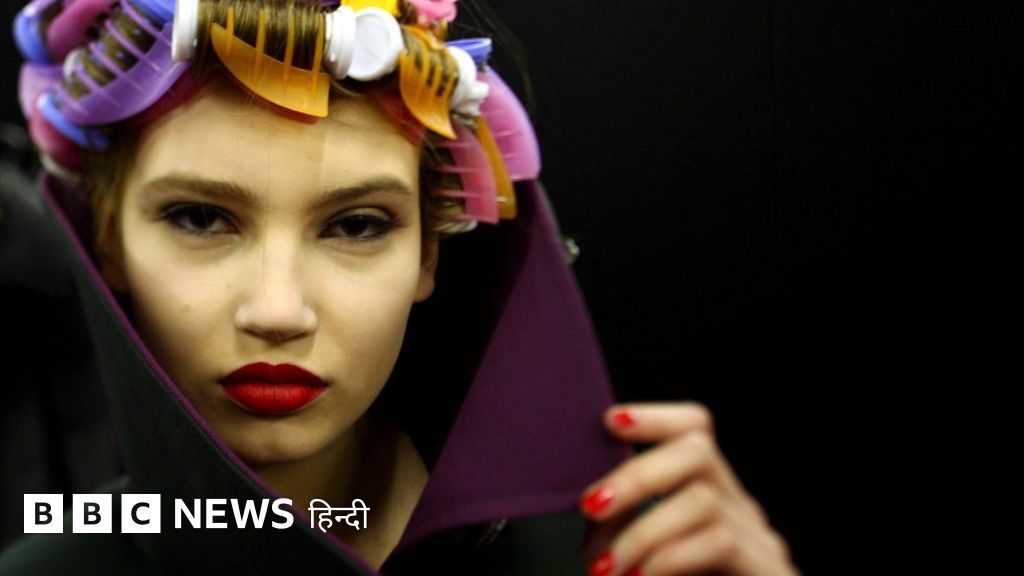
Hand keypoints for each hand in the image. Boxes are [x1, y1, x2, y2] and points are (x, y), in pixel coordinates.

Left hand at [579, 402, 798, 575]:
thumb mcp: (642, 564)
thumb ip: (622, 536)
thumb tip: (589, 513)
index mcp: (711, 499)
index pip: (695, 429)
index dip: (655, 416)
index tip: (610, 422)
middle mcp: (741, 512)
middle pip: (698, 449)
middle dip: (635, 474)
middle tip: (591, 507)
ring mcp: (760, 543)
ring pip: (700, 499)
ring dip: (641, 530)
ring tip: (605, 569)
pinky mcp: (768, 573)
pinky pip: (716, 541)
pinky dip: (668, 557)